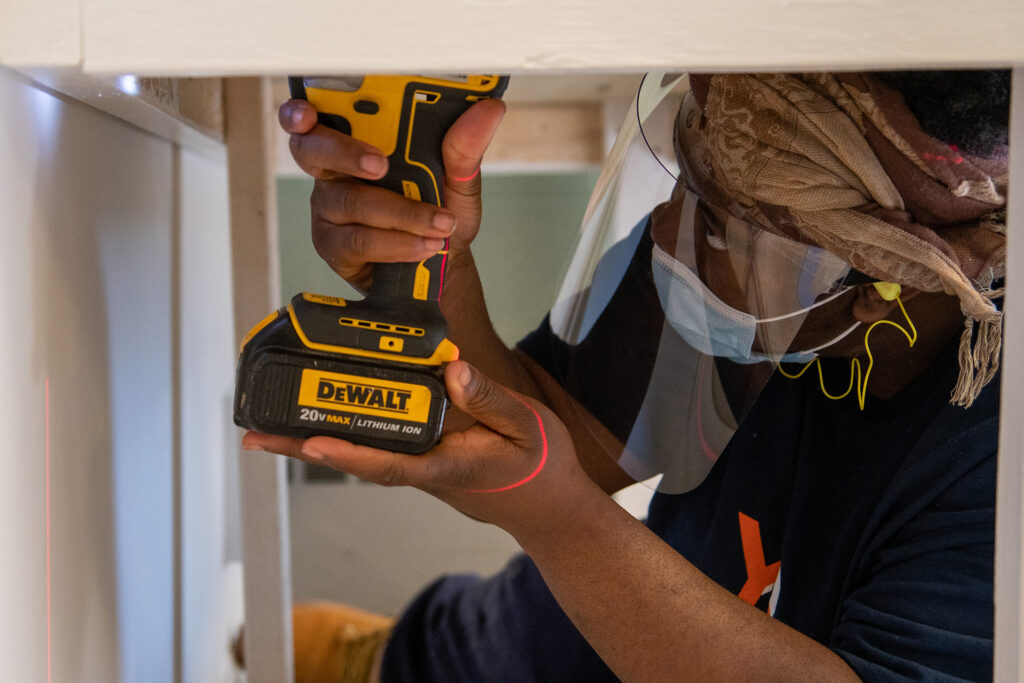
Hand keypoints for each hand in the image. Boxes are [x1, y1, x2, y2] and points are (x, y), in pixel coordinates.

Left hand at [242, 361, 599, 539]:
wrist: (549, 507)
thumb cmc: (540, 468)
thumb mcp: (528, 425)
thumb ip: (491, 399)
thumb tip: (452, 369)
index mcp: (446, 467)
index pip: (388, 462)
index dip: (347, 454)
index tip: (310, 442)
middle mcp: (423, 470)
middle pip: (355, 460)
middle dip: (303, 448)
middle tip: (254, 437)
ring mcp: (420, 467)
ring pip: (359, 453)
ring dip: (313, 442)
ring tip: (267, 428)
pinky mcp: (423, 460)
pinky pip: (375, 447)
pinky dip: (343, 435)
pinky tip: (323, 420)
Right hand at [279, 97, 505, 290]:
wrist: (442, 265)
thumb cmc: (440, 211)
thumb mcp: (460, 179)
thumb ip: (464, 147)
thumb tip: (488, 111)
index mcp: (358, 140)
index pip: (317, 114)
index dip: (301, 111)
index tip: (308, 113)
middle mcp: (335, 170)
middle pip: (311, 150)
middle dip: (344, 153)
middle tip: (380, 165)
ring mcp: (330, 209)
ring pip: (350, 202)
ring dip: (400, 214)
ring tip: (440, 224)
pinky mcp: (334, 245)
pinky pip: (359, 240)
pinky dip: (398, 243)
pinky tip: (424, 246)